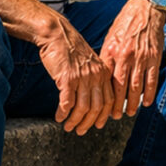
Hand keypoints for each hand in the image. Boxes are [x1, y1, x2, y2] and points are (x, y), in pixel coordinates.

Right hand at [37, 16, 114, 134]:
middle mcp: (95, 76)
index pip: (109, 100)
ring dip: (75, 121)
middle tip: (80, 131)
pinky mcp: (67, 79)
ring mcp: (82, 78)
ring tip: (68, 127)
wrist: (57, 33)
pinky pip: (67, 103)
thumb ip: (93, 77)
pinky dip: (63, 113)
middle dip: (89, 123)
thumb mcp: (89, 62)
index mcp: (103, 73)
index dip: (103, 115)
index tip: (98, 125)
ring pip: (82, 108)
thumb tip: (92, 97)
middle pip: (97, 107)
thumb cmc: (70, 48)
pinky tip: (58, 117)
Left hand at [100, 0, 165, 118]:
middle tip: (114, 116)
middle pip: (120, 87)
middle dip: (116, 105)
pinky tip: (146, 103)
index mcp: (111, 51)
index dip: (104, 95)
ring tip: (129, 113)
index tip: (101, 106)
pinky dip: (149, 93)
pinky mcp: (154, 57)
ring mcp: (141, 57)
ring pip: (136, 86)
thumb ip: (106, 58)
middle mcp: (125, 56)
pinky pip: (151, 79)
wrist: (145, 10)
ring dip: (132, 103)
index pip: (106, 79)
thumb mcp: (110, 39)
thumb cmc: (125, 25)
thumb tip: (101, 78)